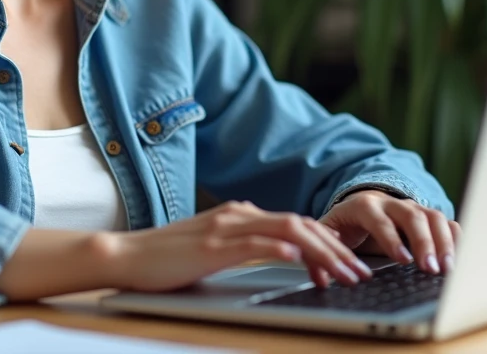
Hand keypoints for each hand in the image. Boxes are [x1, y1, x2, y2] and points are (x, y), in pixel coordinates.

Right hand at [97, 200, 373, 292]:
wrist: (126, 256)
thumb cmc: (166, 259)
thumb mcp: (212, 248)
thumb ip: (242, 244)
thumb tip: (281, 254)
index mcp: (238, 214)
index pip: (295, 224)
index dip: (328, 243)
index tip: (350, 264)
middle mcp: (237, 215)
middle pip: (299, 225)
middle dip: (336, 248)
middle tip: (361, 271)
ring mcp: (224, 229)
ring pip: (286, 233)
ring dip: (321, 252)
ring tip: (343, 273)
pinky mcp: (211, 247)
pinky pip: (253, 244)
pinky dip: (280, 250)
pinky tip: (299, 261)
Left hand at [317, 190, 460, 274]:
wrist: (361, 205)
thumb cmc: (346, 224)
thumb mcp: (329, 231)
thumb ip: (323, 248)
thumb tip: (320, 273)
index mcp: (364, 205)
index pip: (379, 219)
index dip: (391, 238)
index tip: (403, 259)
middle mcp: (392, 203)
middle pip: (412, 216)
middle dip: (423, 242)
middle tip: (430, 268)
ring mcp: (413, 207)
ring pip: (433, 217)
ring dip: (443, 242)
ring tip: (448, 268)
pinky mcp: (428, 217)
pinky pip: (447, 223)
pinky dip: (457, 239)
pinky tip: (461, 259)